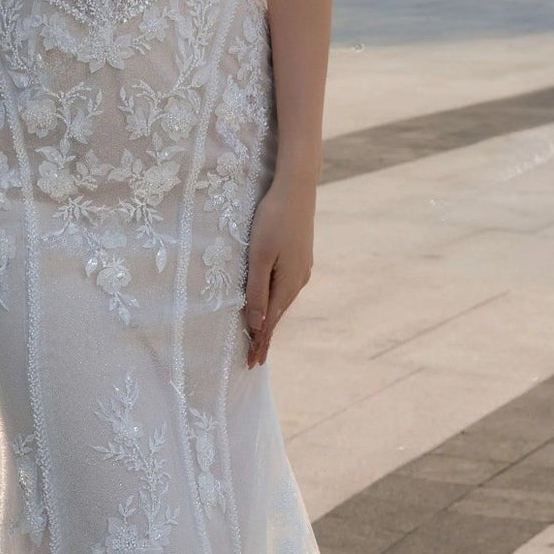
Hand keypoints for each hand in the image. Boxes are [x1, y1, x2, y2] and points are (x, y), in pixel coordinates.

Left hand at [243, 174, 316, 367]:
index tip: (251, 364)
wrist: (296, 188)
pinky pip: (285, 285)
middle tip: (254, 358)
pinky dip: (275, 299)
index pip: (271, 321)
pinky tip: (270, 300)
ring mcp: (302, 267)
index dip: (260, 343)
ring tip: (259, 335)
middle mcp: (299, 279)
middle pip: (278, 313)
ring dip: (270, 317)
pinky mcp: (300, 256)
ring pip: (282, 299)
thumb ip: (256, 291)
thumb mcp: (259, 256)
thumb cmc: (273, 219)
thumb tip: (256, 324)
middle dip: (265, 335)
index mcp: (288, 283)